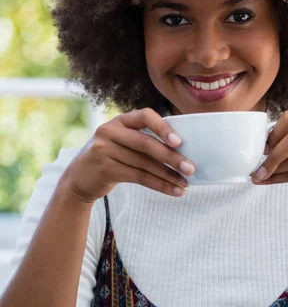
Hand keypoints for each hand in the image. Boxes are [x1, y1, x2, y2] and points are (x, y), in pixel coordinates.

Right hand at [61, 107, 195, 203]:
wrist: (78, 179)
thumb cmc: (110, 159)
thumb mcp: (122, 142)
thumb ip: (144, 140)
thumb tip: (183, 151)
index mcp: (120, 121)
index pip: (145, 116)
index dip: (163, 127)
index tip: (180, 142)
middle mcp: (110, 131)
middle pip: (146, 143)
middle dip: (172, 157)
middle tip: (191, 168)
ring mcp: (105, 150)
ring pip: (144, 164)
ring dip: (168, 176)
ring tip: (185, 184)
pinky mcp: (105, 169)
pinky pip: (139, 177)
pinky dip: (159, 185)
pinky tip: (173, 191)